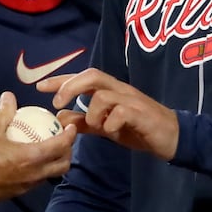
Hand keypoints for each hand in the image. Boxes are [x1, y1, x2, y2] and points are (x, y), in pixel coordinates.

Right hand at [0, 92, 76, 203]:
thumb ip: (4, 112)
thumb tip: (9, 97)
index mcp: (31, 156)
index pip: (60, 146)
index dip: (69, 135)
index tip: (70, 127)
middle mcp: (33, 174)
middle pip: (62, 165)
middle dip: (67, 152)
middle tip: (61, 140)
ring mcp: (25, 186)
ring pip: (49, 175)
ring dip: (53, 163)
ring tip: (46, 150)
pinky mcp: (16, 193)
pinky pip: (35, 181)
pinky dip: (39, 171)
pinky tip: (27, 161)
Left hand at [39, 68, 179, 161]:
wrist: (172, 136)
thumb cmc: (138, 128)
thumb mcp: (106, 126)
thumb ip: (85, 122)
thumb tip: (60, 116)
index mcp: (110, 90)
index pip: (82, 78)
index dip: (60, 80)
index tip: (39, 86)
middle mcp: (119, 90)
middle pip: (92, 75)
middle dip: (70, 86)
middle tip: (57, 102)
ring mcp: (131, 100)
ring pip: (103, 94)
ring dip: (92, 111)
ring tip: (95, 125)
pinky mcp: (142, 114)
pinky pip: (121, 112)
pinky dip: (110, 122)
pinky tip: (111, 131)